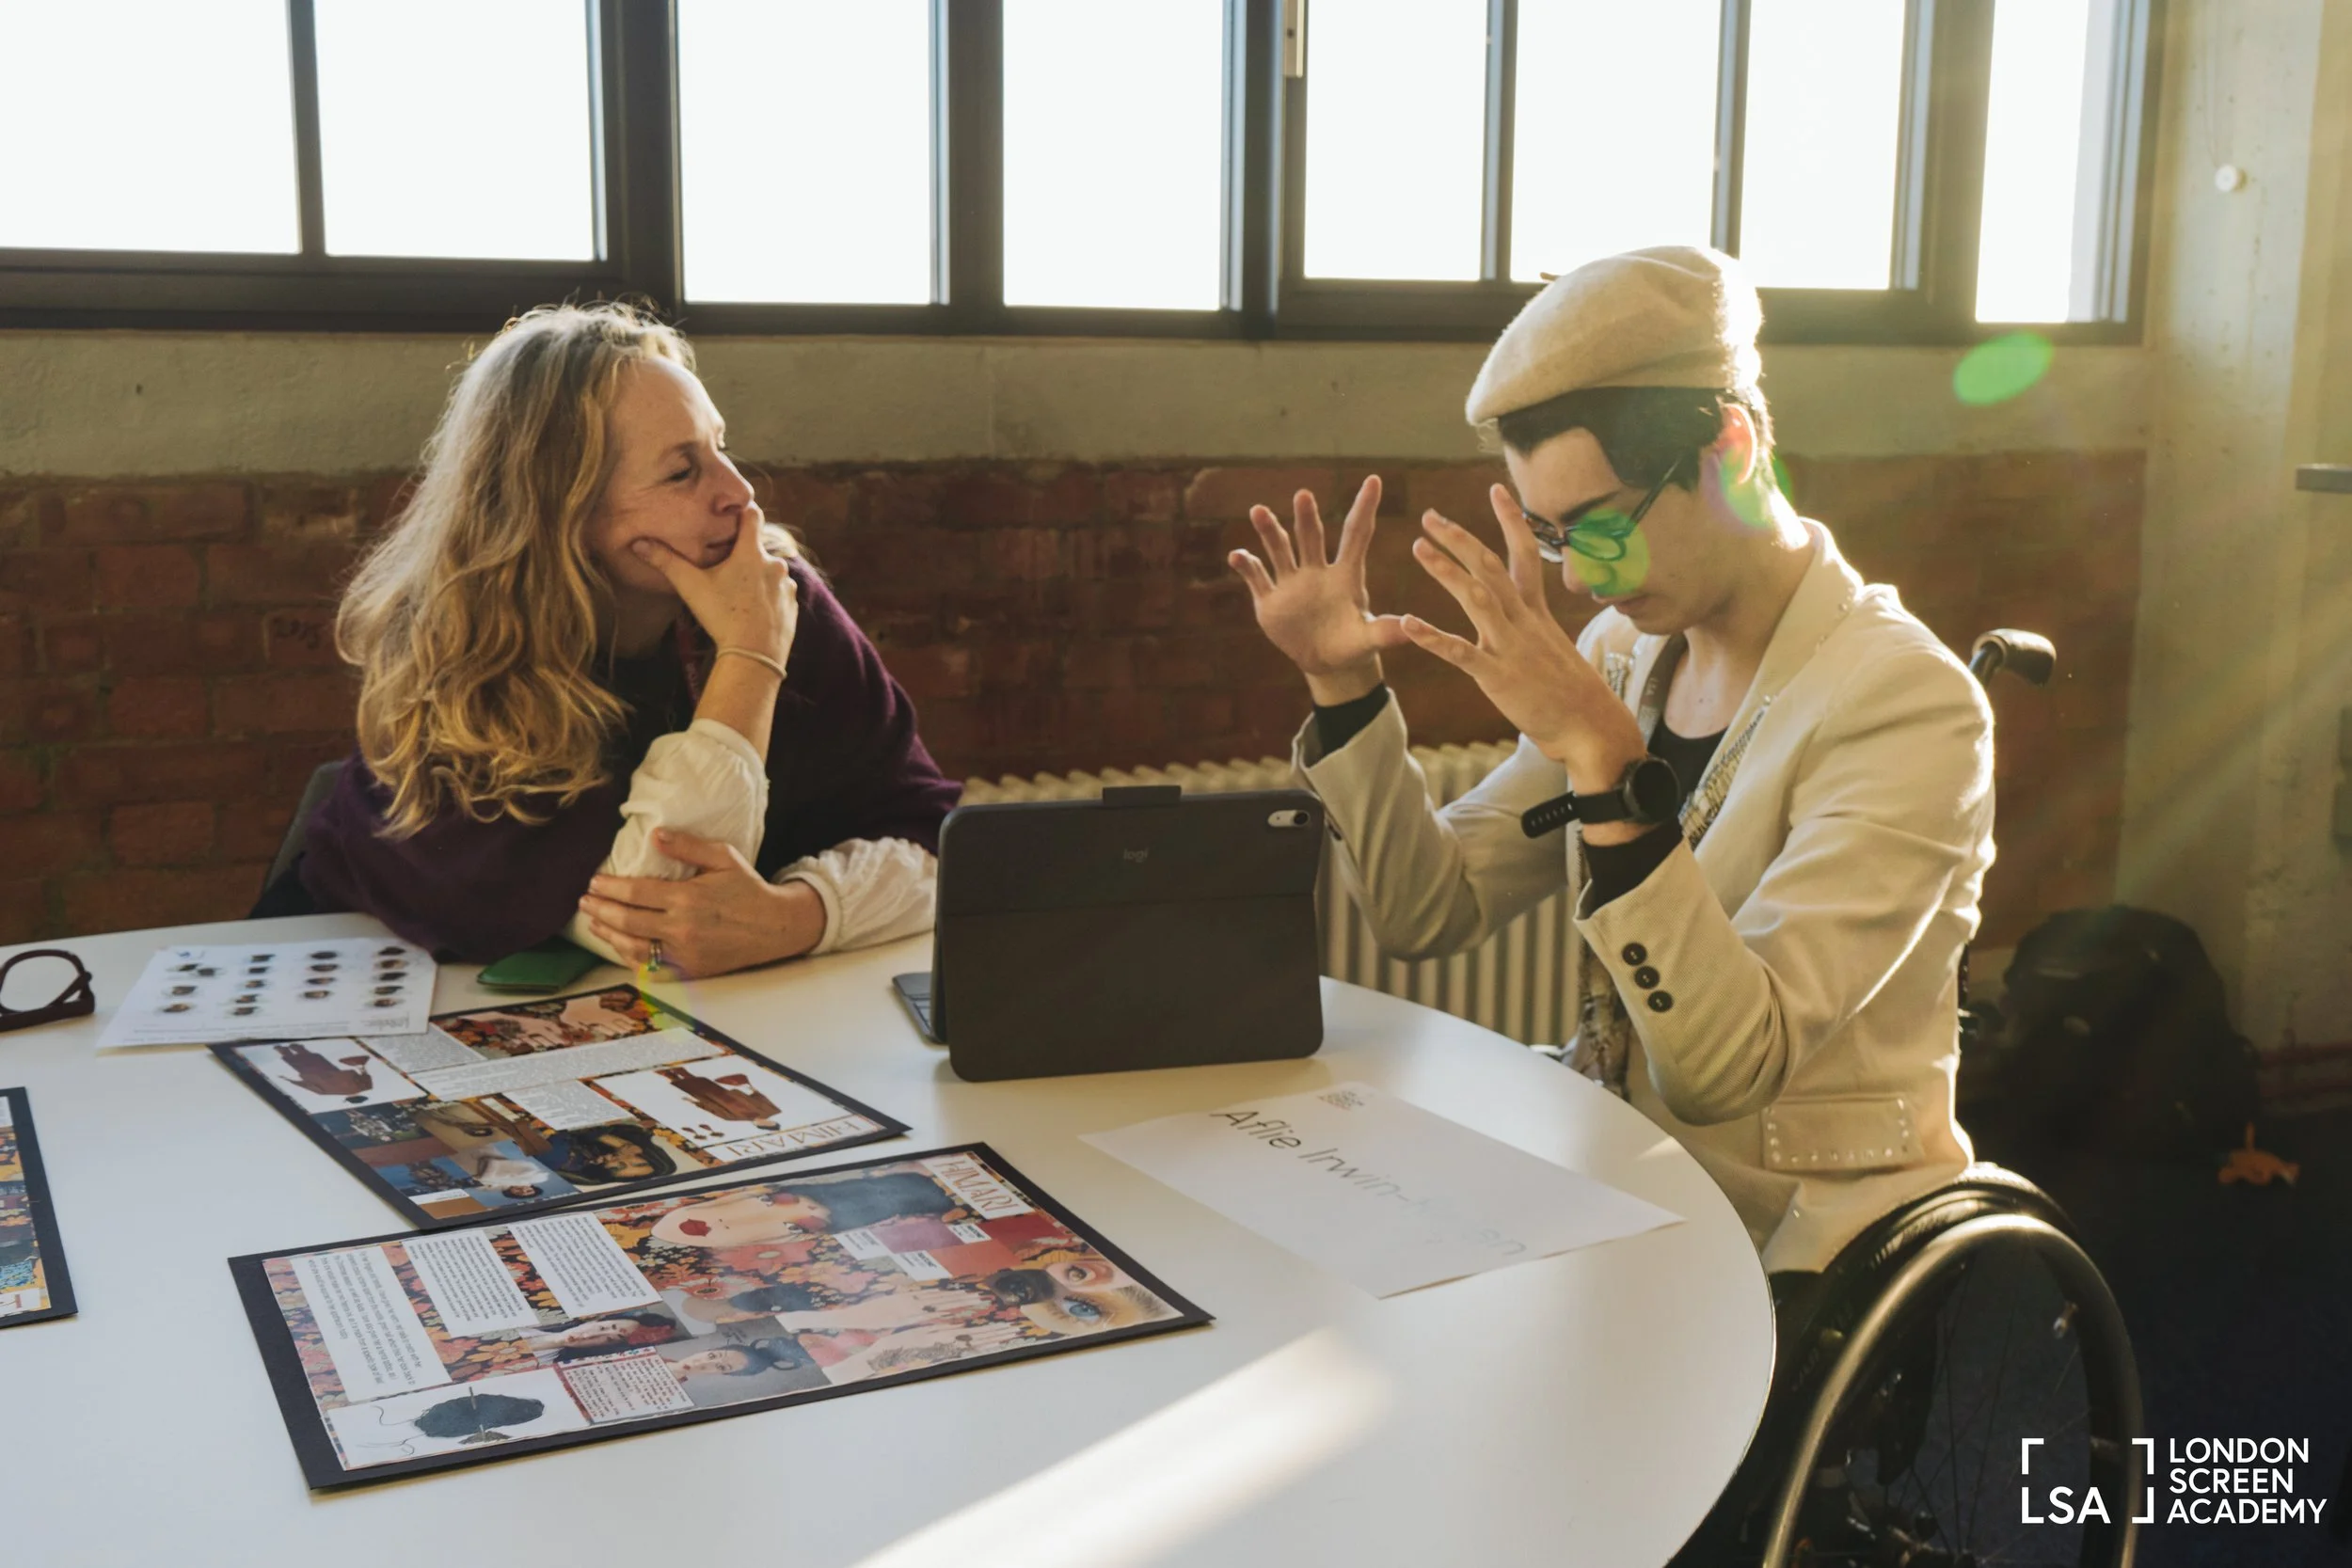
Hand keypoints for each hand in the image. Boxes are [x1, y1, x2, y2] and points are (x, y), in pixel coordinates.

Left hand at [576, 829, 825, 976]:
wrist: (776, 927)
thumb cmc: (748, 889)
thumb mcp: (724, 858)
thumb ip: (688, 846)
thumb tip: (655, 835)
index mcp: (688, 898)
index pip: (636, 893)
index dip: (610, 888)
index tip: (594, 882)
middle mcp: (682, 929)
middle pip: (627, 921)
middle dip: (601, 910)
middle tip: (585, 901)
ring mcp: (685, 953)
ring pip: (634, 948)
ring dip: (609, 935)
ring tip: (595, 923)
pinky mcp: (690, 970)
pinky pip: (651, 967)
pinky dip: (631, 957)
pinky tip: (620, 946)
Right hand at [631, 509, 798, 667]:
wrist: (753, 654)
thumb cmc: (722, 616)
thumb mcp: (691, 587)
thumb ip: (666, 562)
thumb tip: (638, 543)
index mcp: (751, 552)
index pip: (753, 516)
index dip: (743, 513)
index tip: (733, 518)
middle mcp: (775, 564)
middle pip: (758, 549)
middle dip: (744, 556)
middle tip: (726, 571)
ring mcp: (787, 585)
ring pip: (771, 572)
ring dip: (758, 578)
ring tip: (739, 595)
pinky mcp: (793, 605)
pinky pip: (780, 594)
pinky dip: (769, 598)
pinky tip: (753, 611)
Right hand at [1228, 476, 1409, 704]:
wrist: (1326, 661)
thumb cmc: (1353, 645)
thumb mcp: (1370, 640)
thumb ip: (1386, 632)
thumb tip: (1411, 627)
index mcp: (1346, 576)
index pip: (1356, 535)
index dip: (1365, 508)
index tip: (1374, 480)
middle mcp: (1317, 571)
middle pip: (1311, 538)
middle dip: (1306, 518)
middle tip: (1304, 495)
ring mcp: (1291, 583)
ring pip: (1279, 550)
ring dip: (1269, 531)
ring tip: (1258, 511)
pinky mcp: (1270, 600)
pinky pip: (1257, 578)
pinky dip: (1246, 565)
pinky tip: (1237, 555)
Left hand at [1402, 485, 1648, 802]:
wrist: (1591, 726)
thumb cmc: (1572, 691)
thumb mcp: (1553, 646)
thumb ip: (1532, 625)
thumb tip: (1524, 612)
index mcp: (1536, 612)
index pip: (1525, 554)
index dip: (1511, 521)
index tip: (1496, 489)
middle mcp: (1523, 621)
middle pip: (1491, 567)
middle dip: (1460, 539)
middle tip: (1430, 516)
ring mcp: (1510, 647)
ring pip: (1477, 598)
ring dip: (1446, 571)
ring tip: (1418, 547)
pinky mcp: (1497, 676)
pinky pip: (1460, 652)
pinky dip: (1432, 636)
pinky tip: (1406, 622)